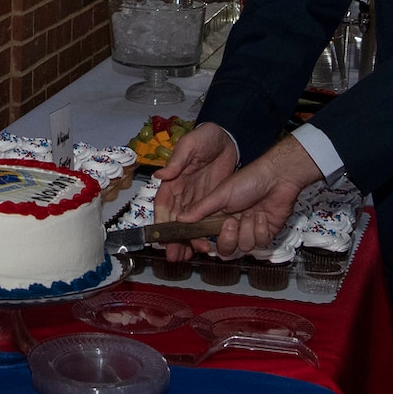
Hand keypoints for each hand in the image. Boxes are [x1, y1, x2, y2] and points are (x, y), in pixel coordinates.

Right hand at [153, 124, 239, 261]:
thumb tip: (160, 176)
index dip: (162, 223)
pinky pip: (208, 222)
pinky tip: (206, 245)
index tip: (163, 238)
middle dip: (174, 240)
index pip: (164, 206)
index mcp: (174, 182)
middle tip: (175, 256)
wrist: (232, 137)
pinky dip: (205, 235)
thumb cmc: (207, 137)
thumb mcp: (191, 145)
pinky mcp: (216, 203)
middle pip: (175, 222)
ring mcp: (200, 200)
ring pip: (191, 226)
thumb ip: (177, 161)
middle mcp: (184, 194)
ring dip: (188, 241)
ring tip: (188, 256)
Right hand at [171, 136, 321, 256]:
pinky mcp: (266, 233)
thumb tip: (181, 219)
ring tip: (251, 213)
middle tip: (231, 222)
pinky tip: (263, 215)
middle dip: (228, 238)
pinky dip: (261, 229)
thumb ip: (201, 209)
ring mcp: (250, 230)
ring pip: (243, 247)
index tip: (204, 244)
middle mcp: (233, 225)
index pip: (207, 237)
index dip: (204, 244)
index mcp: (219, 216)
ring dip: (247, 230)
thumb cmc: (249, 179)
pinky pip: (260, 243)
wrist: (277, 177)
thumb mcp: (221, 194)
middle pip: (225, 249)